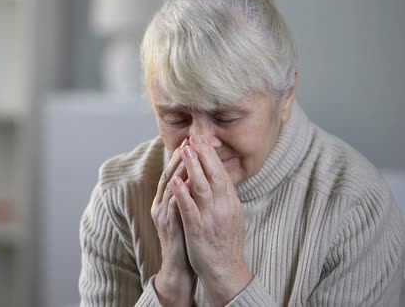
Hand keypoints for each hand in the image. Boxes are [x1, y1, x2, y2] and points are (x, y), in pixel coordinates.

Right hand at [151, 139, 195, 305]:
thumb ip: (192, 196)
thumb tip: (202, 178)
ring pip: (168, 185)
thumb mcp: (190, 213)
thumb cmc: (188, 240)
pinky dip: (179, 191)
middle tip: (191, 138)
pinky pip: (172, 204)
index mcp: (168, 200)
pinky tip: (186, 180)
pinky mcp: (166, 225)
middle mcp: (162, 203)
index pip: (176, 172)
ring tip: (187, 152)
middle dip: (180, 155)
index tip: (196, 139)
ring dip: (178, 168)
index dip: (185, 155)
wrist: (180, 267)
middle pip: (169, 173)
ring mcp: (162, 213)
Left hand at [172, 135, 251, 306]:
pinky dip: (182, 194)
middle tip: (195, 138)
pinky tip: (175, 181)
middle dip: (204, 155)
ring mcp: (211, 218)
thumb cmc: (225, 241)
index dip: (211, 156)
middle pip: (214, 176)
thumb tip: (219, 176)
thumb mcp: (231, 214)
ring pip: (202, 188)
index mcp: (231, 203)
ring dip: (193, 168)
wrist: (225, 269)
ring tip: (185, 151)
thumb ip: (224, 196)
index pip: (222, 173)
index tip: (203, 140)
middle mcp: (224, 208)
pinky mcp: (198, 230)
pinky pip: (189, 208)